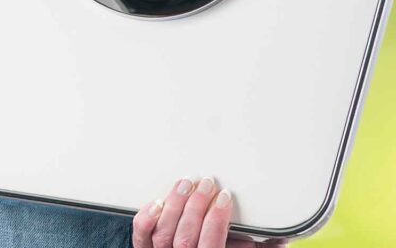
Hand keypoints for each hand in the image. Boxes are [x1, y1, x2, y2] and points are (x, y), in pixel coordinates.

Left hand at [132, 178, 287, 247]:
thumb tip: (282, 237)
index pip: (211, 243)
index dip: (217, 219)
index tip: (224, 196)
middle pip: (184, 236)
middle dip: (196, 206)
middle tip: (207, 183)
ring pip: (163, 233)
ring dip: (174, 204)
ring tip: (185, 183)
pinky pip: (141, 237)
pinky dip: (147, 218)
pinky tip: (157, 201)